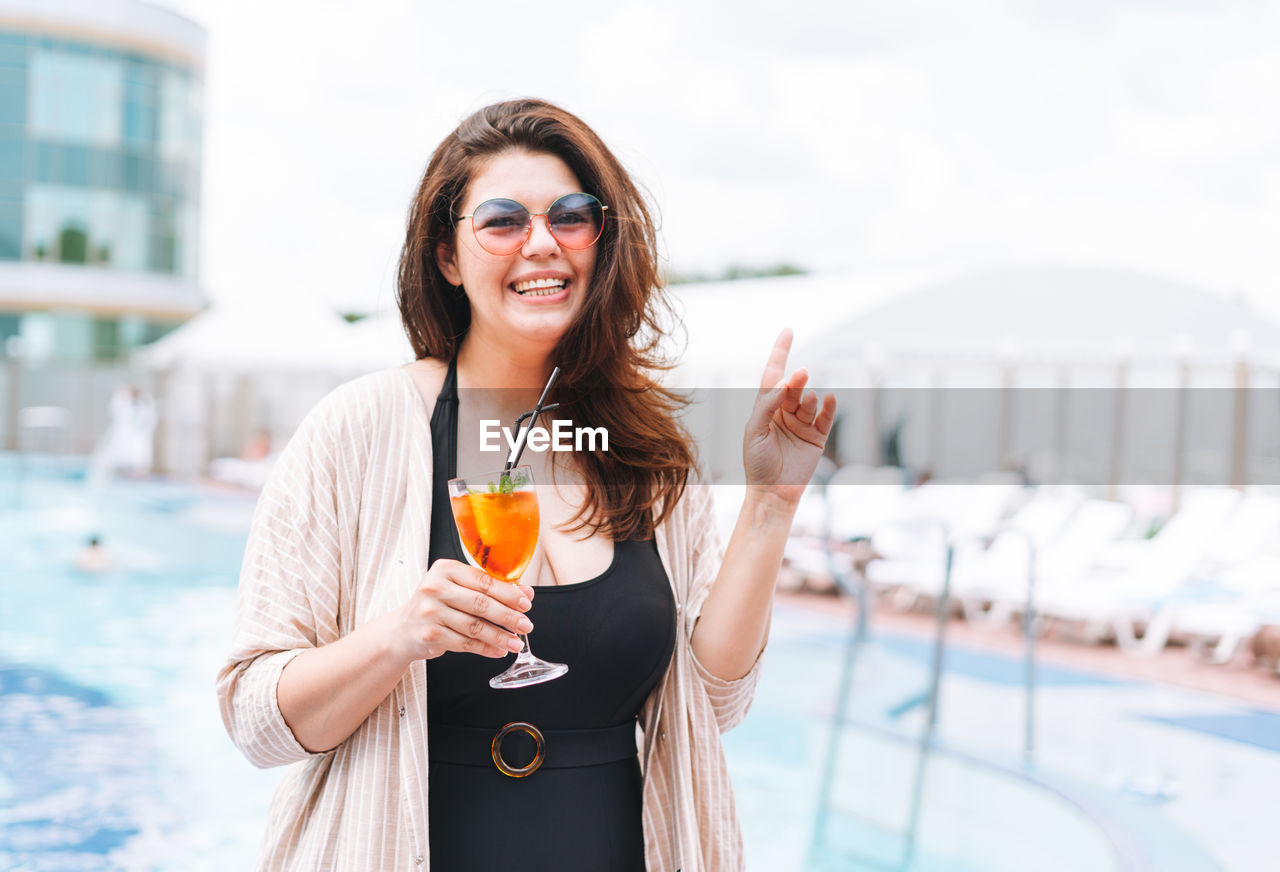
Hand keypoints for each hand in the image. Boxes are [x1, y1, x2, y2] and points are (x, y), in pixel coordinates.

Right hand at [393, 559, 534, 660]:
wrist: (402, 630)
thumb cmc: (436, 605)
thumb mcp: (459, 588)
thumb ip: (490, 588)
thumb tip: (526, 593)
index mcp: (445, 569)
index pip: (483, 581)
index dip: (509, 593)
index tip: (526, 603)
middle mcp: (434, 588)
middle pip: (481, 603)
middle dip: (508, 616)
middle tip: (526, 624)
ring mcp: (430, 612)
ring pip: (474, 626)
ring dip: (500, 636)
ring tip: (516, 642)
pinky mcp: (430, 635)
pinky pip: (465, 643)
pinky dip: (486, 648)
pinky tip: (499, 650)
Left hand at [742, 329, 837, 504]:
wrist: (772, 493)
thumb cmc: (757, 463)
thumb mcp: (753, 432)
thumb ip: (766, 406)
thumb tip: (782, 384)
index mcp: (765, 408)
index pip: (773, 375)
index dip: (780, 353)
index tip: (788, 331)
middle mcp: (784, 413)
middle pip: (792, 387)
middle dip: (796, 379)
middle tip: (800, 374)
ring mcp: (802, 424)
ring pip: (809, 401)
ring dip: (808, 398)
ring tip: (806, 402)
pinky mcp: (817, 438)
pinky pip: (826, 417)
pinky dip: (829, 407)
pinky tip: (830, 398)